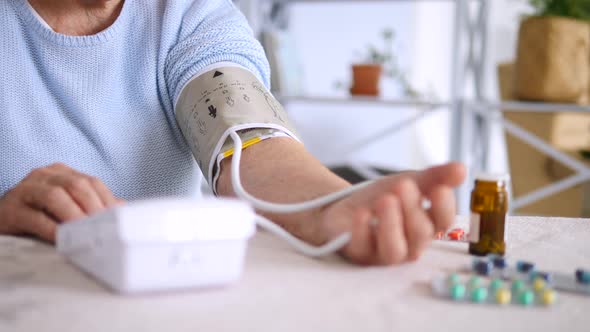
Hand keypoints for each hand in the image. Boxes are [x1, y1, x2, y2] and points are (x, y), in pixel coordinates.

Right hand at [0, 163, 121, 242]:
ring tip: (88, 233)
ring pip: (55, 196)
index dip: (107, 200)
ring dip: (75, 216)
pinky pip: (35, 217)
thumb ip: (89, 207)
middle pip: (76, 185)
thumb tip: (122, 212)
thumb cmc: (37, 215)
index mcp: (61, 172)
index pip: (91, 182)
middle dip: (94, 207)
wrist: (0, 220)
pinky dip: (52, 229)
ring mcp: (25, 189)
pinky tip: (64, 240)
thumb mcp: (65, 207)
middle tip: (107, 228)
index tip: (120, 219)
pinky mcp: (10, 209)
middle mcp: (44, 175)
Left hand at [318, 162, 465, 264]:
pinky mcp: (359, 254)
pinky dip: (363, 229)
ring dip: (392, 223)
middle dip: (413, 208)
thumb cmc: (383, 197)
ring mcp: (384, 253)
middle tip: (402, 185)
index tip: (438, 189)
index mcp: (427, 225)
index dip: (444, 207)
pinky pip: (363, 248)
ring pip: (395, 250)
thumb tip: (462, 168)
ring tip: (385, 199)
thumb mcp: (410, 181)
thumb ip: (435, 177)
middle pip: (420, 235)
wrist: (345, 204)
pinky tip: (362, 213)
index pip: (444, 222)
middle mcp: (410, 244)